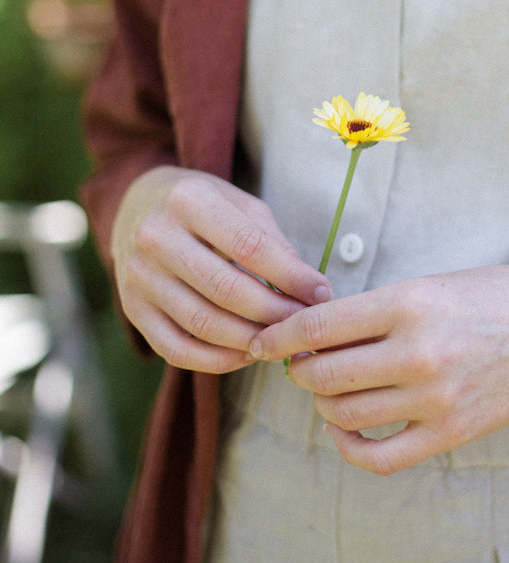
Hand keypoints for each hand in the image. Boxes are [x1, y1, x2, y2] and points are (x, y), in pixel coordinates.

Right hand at [111, 165, 331, 371]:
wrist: (136, 207)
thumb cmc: (204, 206)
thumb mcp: (241, 205)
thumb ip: (273, 243)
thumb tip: (310, 291)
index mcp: (187, 201)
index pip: (249, 247)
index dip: (291, 276)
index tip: (321, 293)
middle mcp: (155, 237)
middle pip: (226, 290)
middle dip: (274, 313)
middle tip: (303, 324)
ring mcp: (138, 276)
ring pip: (203, 324)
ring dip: (250, 340)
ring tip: (280, 340)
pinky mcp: (133, 309)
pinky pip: (176, 350)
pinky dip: (217, 361)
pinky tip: (246, 355)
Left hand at [249, 265, 508, 473]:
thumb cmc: (494, 295)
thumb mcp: (429, 283)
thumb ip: (373, 310)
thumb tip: (310, 337)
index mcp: (408, 303)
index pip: (316, 328)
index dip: (278, 336)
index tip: (263, 341)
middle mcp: (418, 353)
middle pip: (322, 376)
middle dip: (299, 370)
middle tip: (301, 362)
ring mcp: (435, 399)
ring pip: (343, 415)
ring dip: (323, 403)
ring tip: (330, 387)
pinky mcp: (451, 433)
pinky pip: (379, 457)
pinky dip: (349, 446)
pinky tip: (347, 427)